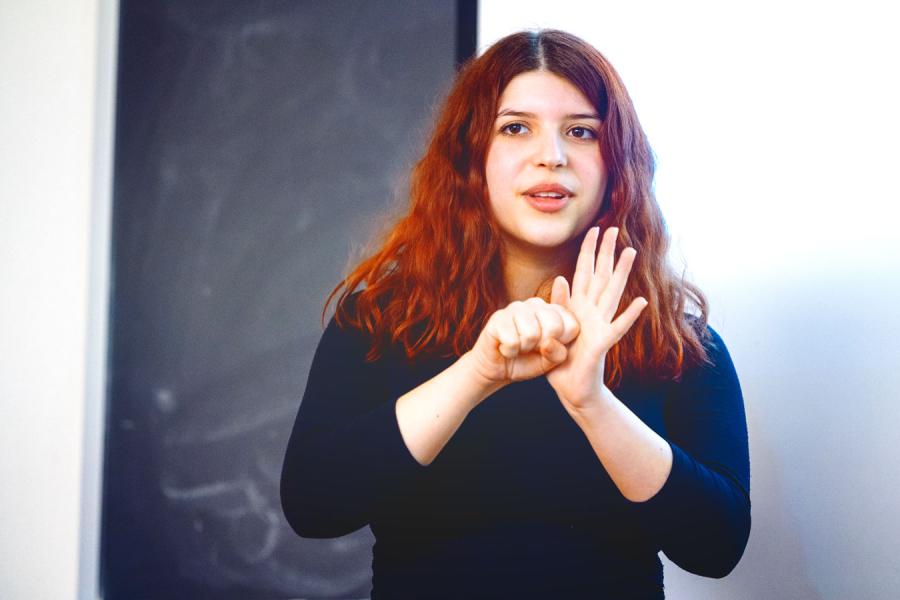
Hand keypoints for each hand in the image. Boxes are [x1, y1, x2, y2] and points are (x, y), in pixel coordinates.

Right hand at [467, 297, 580, 387]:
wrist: (497, 368)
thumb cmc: (527, 361)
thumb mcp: (550, 362)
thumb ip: (559, 353)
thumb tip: (549, 341)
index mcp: (554, 311)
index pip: (571, 325)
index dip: (561, 344)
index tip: (549, 347)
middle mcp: (536, 304)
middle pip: (554, 327)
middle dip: (542, 346)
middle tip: (531, 348)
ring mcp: (516, 308)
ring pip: (532, 334)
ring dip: (524, 349)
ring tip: (518, 346)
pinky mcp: (498, 317)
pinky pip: (512, 340)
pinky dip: (509, 351)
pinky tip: (505, 346)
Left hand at [546, 226, 647, 411]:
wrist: (571, 390)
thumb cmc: (562, 361)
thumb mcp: (552, 330)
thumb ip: (557, 307)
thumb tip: (560, 279)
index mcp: (578, 307)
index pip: (583, 272)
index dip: (588, 251)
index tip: (594, 229)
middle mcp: (592, 312)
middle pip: (601, 276)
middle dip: (606, 252)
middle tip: (614, 228)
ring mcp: (600, 326)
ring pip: (613, 294)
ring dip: (621, 273)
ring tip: (631, 252)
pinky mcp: (603, 344)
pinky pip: (617, 328)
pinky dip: (629, 315)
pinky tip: (640, 302)